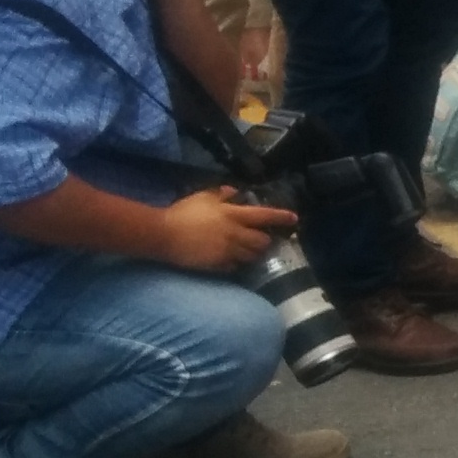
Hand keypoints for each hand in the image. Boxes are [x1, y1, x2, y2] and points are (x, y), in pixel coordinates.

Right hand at [161, 186, 297, 273]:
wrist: (163, 235)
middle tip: (263, 239)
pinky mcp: (218, 265)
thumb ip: (221, 194)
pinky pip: (235, 266)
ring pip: (252, 256)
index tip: (294, 219)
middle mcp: (235, 234)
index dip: (281, 217)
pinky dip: (237, 263)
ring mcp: (227, 251)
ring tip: (248, 250)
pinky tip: (232, 260)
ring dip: (254, 253)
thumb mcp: (202, 197)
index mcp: (233, 215)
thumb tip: (235, 191)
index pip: (264, 216)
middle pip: (262, 241)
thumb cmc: (182, 213)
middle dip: (266, 240)